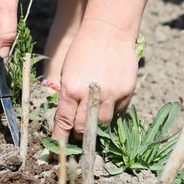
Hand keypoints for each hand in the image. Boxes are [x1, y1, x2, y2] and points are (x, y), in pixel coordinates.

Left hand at [51, 20, 138, 141]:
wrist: (108, 31)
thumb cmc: (82, 50)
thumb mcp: (67, 72)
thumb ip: (67, 97)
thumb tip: (67, 120)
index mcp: (71, 89)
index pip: (64, 122)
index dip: (60, 139)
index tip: (57, 151)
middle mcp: (91, 94)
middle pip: (84, 129)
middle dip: (78, 137)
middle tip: (75, 139)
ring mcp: (111, 94)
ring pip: (103, 124)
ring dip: (95, 128)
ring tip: (91, 125)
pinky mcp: (126, 91)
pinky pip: (118, 111)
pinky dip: (110, 113)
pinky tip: (106, 107)